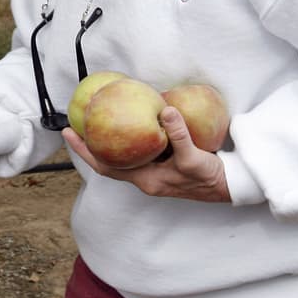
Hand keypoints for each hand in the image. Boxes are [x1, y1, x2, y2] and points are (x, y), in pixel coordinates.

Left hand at [63, 106, 230, 202]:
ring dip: (111, 140)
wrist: (229, 186)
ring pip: (124, 155)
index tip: (68, 133)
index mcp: (146, 180)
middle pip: (110, 160)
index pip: (105, 165)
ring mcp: (154, 171)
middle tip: (77, 122)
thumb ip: (179, 135)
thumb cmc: (209, 178)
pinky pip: (140, 148)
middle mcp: (145, 177)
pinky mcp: (163, 163)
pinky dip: (132, 136)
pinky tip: (133, 119)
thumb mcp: (193, 158)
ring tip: (98, 119)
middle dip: (91, 143)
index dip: (85, 151)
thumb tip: (165, 111)